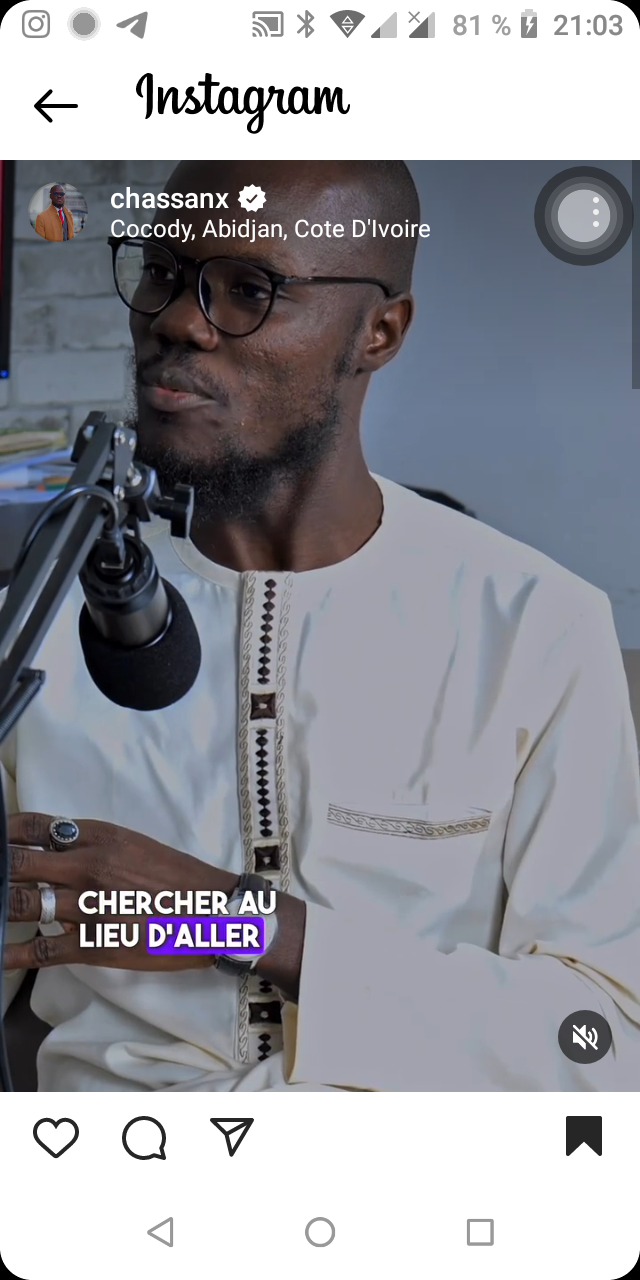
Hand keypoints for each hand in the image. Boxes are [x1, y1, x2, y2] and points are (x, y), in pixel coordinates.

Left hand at [4, 811, 238, 972]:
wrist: (213, 913)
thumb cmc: (176, 878)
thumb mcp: (134, 844)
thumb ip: (92, 844)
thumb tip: (51, 849)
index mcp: (101, 836)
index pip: (35, 826)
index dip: (4, 833)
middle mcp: (88, 867)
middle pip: (19, 862)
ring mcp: (89, 906)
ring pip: (23, 903)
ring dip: (1, 905)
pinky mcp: (94, 944)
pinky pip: (41, 948)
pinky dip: (12, 953)